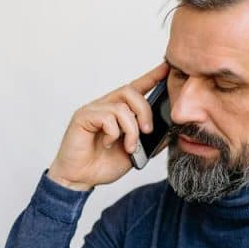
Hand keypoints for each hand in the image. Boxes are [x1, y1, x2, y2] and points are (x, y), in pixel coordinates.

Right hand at [47, 62, 169, 190]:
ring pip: (121, 108)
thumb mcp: (135, 152)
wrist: (80, 178)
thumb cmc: (102, 164)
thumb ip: (149, 140)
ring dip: (131, 130)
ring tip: (128, 147)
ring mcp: (93, 110)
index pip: (136, 87)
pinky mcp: (83, 117)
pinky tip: (106, 144)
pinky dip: (113, 134)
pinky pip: (107, 117)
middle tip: (148, 131)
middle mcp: (105, 106)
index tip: (166, 69)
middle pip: (130, 91)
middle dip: (145, 111)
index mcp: (118, 112)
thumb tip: (168, 132)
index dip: (152, 77)